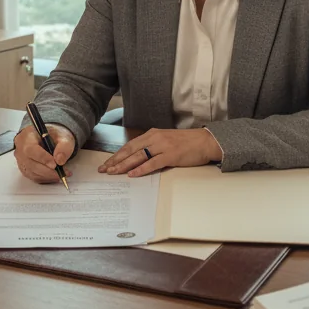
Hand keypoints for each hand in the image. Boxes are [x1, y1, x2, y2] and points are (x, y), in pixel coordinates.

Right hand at [13, 124, 75, 183]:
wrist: (49, 139)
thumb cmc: (53, 136)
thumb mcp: (63, 136)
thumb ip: (64, 146)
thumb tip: (59, 160)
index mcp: (27, 136)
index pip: (31, 149)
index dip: (43, 158)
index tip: (55, 164)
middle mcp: (21, 149)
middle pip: (30, 163)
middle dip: (48, 170)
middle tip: (62, 172)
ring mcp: (21, 160)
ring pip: (32, 173)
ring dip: (48, 176)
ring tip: (62, 174)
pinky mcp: (25, 169)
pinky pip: (34, 177)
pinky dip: (46, 178)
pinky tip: (55, 176)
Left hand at [99, 128, 223, 177]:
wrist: (205, 141)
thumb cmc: (187, 142)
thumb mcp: (166, 140)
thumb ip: (152, 146)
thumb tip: (138, 158)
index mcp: (152, 134)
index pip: (130, 145)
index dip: (117, 155)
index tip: (107, 163)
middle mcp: (155, 138)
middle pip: (130, 150)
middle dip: (115, 161)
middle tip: (104, 169)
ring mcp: (163, 146)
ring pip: (138, 156)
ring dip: (124, 165)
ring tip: (113, 172)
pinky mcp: (171, 155)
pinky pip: (152, 163)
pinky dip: (141, 169)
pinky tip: (132, 174)